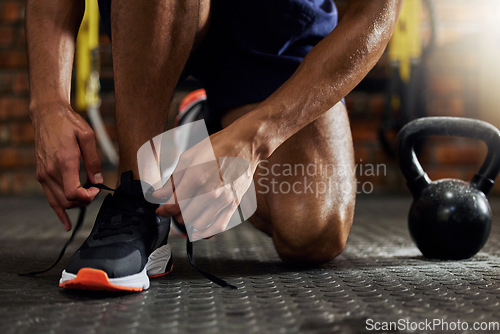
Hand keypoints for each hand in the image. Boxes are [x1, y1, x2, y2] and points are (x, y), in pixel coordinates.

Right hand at [31, 102, 102, 230]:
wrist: (48, 115)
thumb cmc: (69, 123)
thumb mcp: (88, 136)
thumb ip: (94, 161)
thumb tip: (98, 180)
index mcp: (64, 162)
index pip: (73, 193)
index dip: (88, 197)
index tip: (97, 189)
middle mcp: (51, 171)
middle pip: (67, 201)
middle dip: (84, 201)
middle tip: (94, 191)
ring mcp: (44, 174)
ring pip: (59, 202)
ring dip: (75, 204)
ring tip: (86, 196)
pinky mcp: (41, 175)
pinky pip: (50, 198)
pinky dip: (58, 211)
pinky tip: (66, 223)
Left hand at [155, 126, 257, 240]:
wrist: (245, 144)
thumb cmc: (218, 146)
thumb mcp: (189, 157)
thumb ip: (173, 179)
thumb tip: (158, 195)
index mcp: (196, 177)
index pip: (173, 205)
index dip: (164, 210)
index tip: (162, 210)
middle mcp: (210, 191)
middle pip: (184, 217)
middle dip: (176, 214)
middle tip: (176, 208)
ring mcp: (224, 200)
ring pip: (198, 224)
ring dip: (190, 222)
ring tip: (189, 213)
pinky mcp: (234, 204)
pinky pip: (218, 227)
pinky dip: (206, 233)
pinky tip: (198, 231)